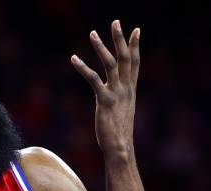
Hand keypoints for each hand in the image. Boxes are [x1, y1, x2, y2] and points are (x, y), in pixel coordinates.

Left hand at [71, 20, 139, 161]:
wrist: (120, 149)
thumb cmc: (118, 134)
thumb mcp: (122, 112)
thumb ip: (120, 102)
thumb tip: (116, 101)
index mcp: (130, 90)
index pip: (134, 63)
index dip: (135, 46)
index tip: (136, 30)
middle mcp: (126, 89)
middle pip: (125, 58)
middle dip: (121, 39)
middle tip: (117, 21)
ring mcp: (117, 94)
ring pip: (111, 64)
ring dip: (102, 47)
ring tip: (92, 33)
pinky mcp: (105, 101)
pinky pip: (94, 79)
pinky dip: (83, 67)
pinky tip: (74, 58)